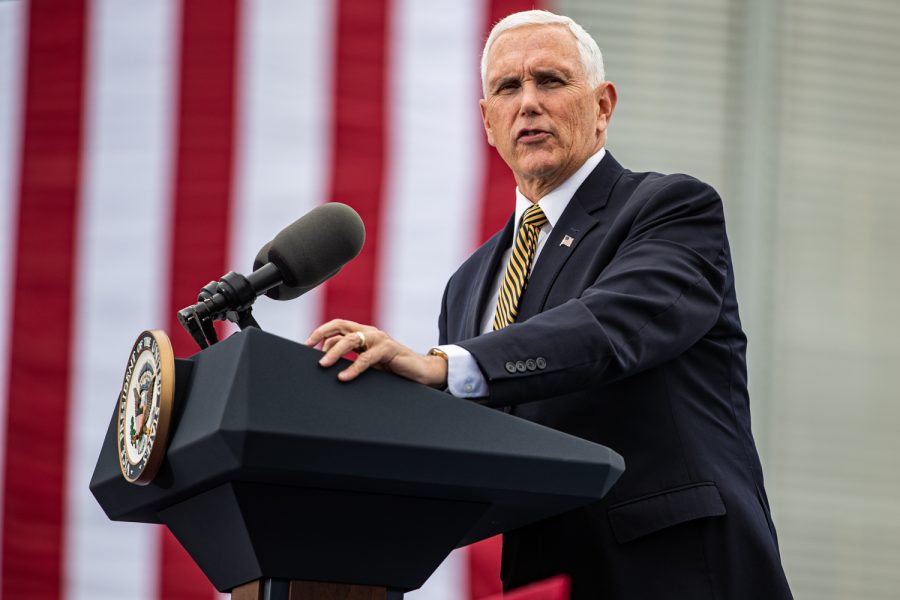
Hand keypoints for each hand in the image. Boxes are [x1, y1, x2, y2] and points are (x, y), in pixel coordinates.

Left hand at [305, 319, 447, 387]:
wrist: (421, 372)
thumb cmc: (394, 368)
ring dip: (334, 352)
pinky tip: (344, 377)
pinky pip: (366, 358)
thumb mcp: (368, 362)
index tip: (306, 346)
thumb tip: (327, 361)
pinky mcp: (388, 349)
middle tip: (308, 349)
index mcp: (363, 333)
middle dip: (321, 334)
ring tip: (323, 365)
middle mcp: (370, 332)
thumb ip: (352, 357)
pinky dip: (353, 368)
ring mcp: (379, 339)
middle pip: (340, 326)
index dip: (320, 333)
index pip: (337, 326)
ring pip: (351, 340)